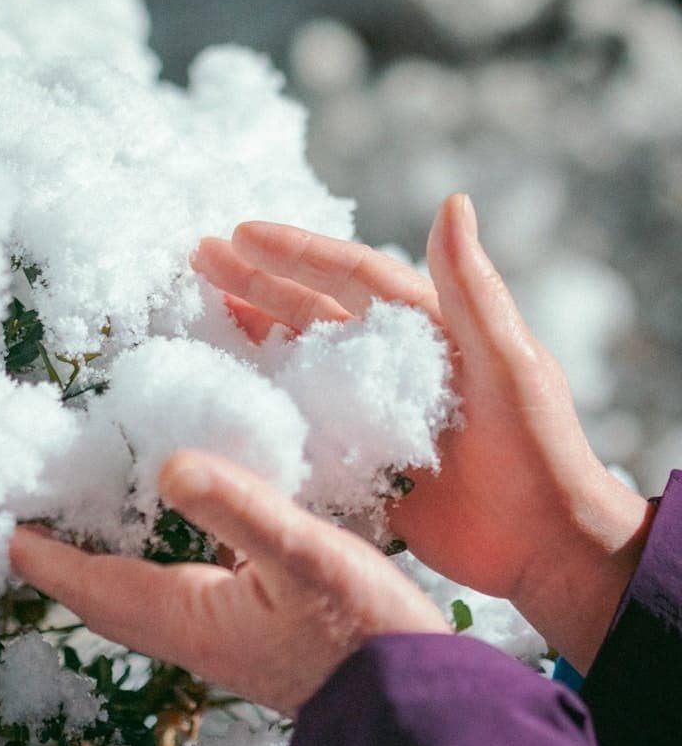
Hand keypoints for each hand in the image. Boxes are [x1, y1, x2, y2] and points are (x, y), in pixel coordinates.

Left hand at [9, 451, 449, 718]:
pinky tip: (187, 519)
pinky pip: (184, 583)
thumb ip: (238, 508)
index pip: (94, 585)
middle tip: (42, 515)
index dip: (47, 556)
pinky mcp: (253, 624)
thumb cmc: (361, 632)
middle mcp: (194, 630)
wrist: (412, 697)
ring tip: (99, 509)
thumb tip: (168, 465)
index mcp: (188, 616)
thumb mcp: (302, 555)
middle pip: (109, 594)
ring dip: (111, 556)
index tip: (9, 527)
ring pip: (145, 590)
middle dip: (68, 559)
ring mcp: (223, 632)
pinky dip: (163, 552)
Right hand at [194, 194, 656, 672]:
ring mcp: (373, 411)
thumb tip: (453, 202)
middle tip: (201, 259)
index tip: (241, 233)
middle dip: (259, 282)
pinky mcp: (360, 458)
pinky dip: (266, 405)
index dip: (299, 252)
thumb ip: (472, 290)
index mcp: (430, 329)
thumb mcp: (509, 363)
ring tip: (203, 308)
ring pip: (301, 362)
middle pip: (315, 310)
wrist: (544, 544)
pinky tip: (227, 392)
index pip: (356, 276)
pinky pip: (303, 424)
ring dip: (254, 333)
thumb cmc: (538, 449)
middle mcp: (394, 363)